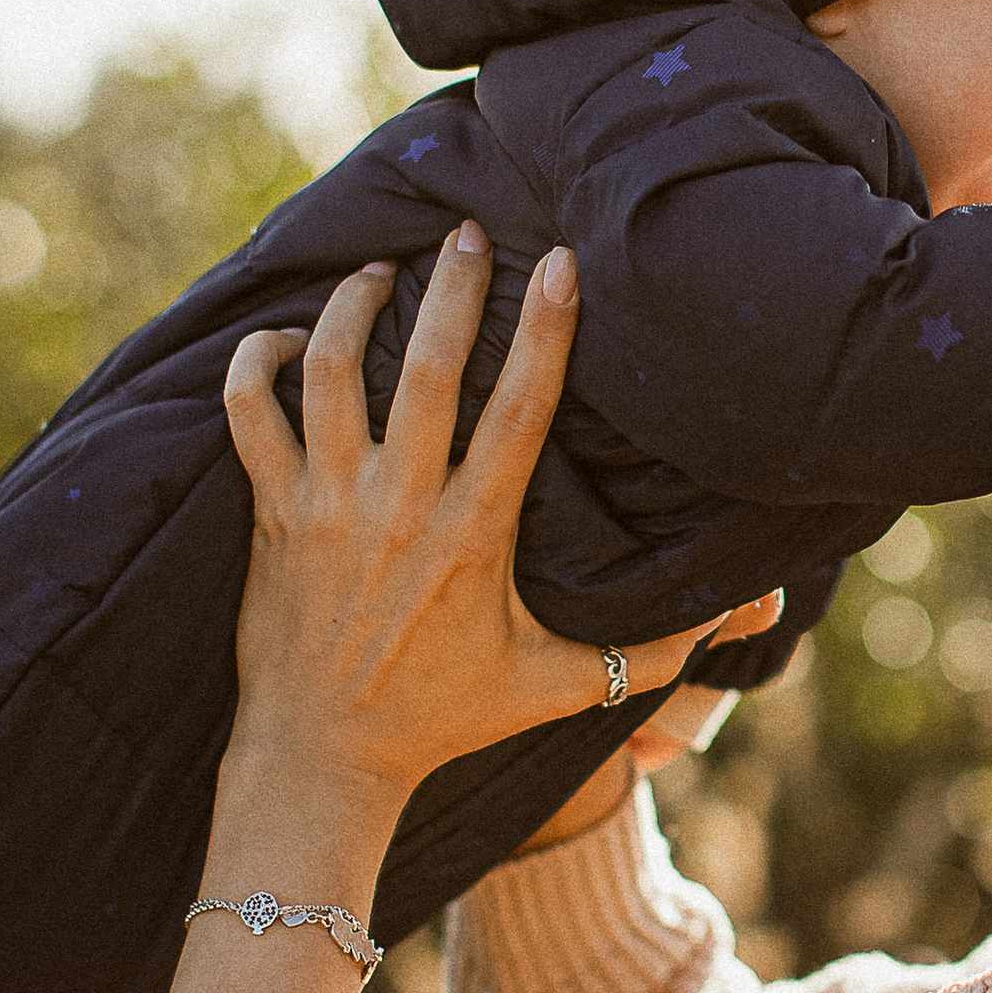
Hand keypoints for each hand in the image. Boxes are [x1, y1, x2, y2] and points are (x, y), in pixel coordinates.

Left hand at [165, 227, 779, 992]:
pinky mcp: (271, 515)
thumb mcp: (553, 688)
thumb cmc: (442, 720)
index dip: (544, 329)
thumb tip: (742, 616)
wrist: (321, 761)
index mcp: (474, 535)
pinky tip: (282, 339)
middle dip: (450, 286)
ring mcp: (328, 505)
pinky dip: (256, 363)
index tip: (560, 263)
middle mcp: (401, 507)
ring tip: (377, 270)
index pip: (520, 409)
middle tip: (465, 231)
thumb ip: (648, 651)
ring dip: (352, 306)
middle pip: (425, 367)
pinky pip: (249, 415)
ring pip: (331, 371)